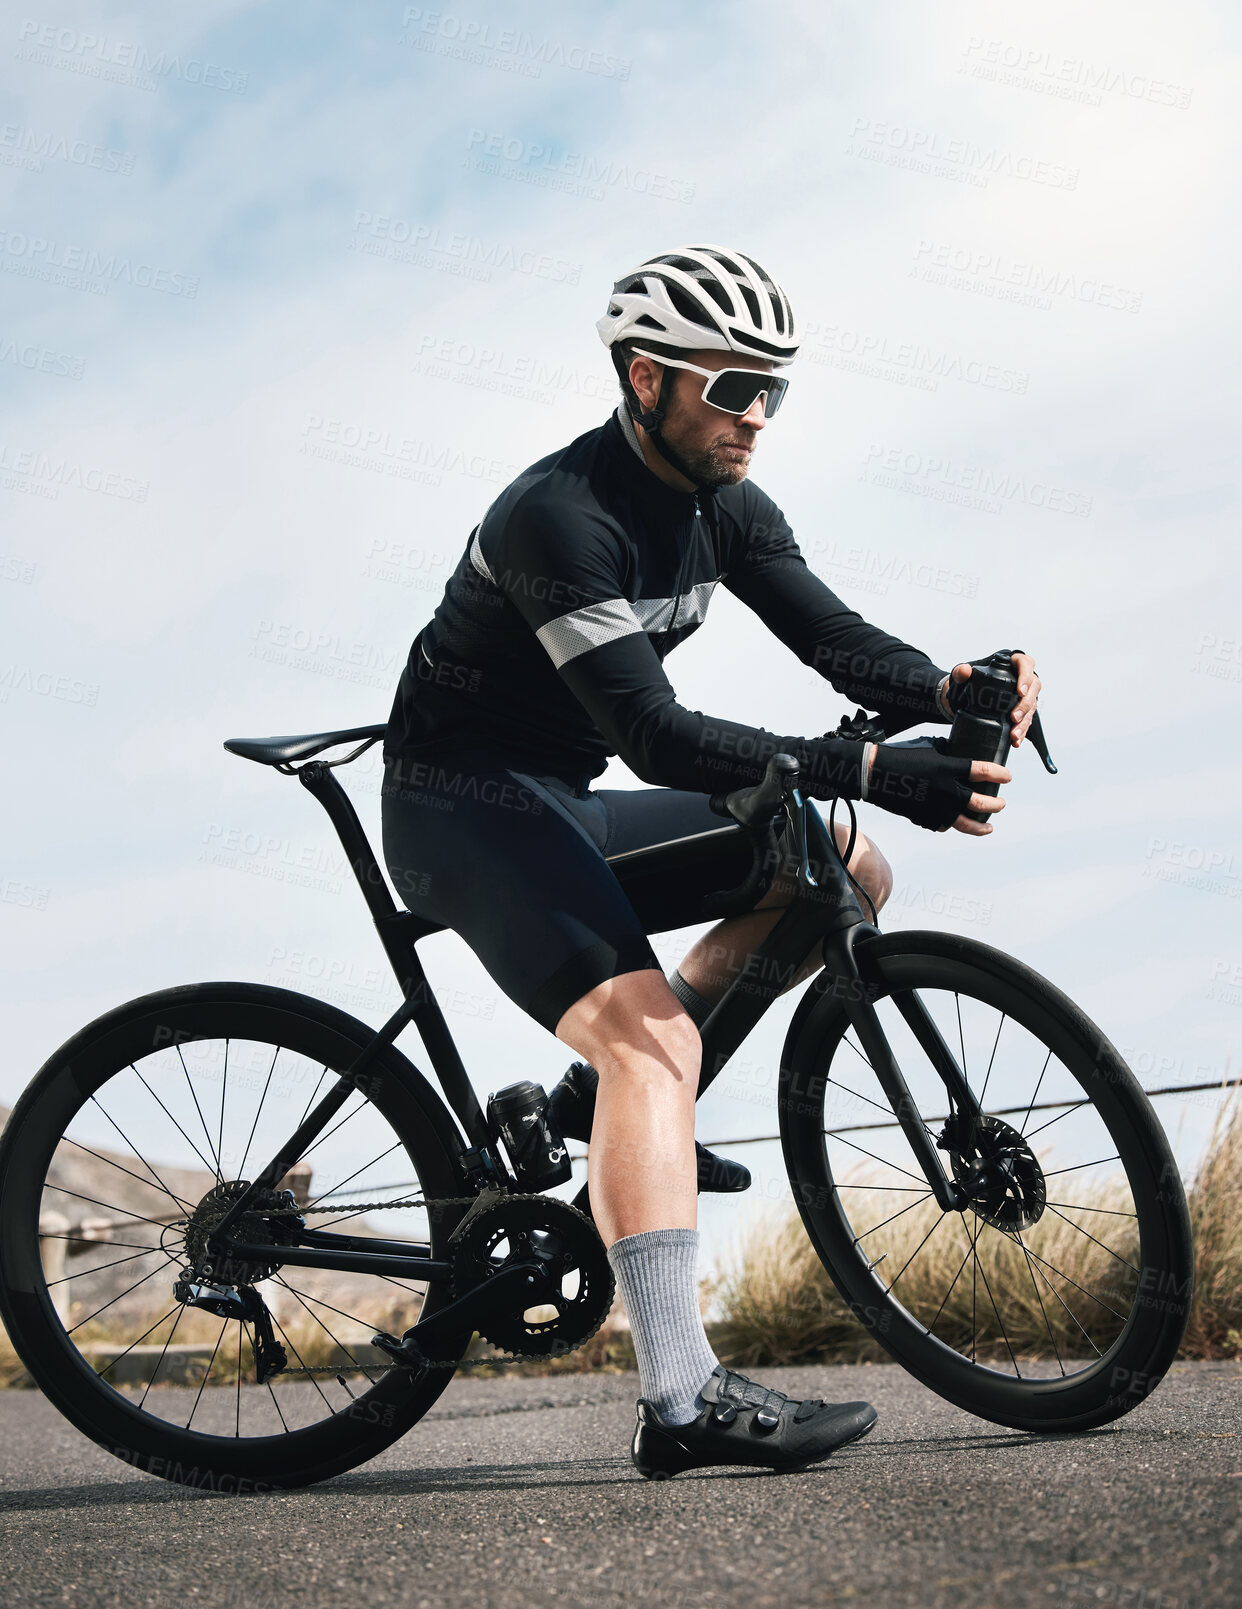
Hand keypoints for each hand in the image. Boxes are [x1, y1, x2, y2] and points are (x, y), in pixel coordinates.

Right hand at [864, 741, 1010, 834]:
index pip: (983, 772)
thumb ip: (947, 752)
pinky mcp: (924, 818)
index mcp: (949, 768)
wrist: (874, 774)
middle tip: (1001, 802)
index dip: (1000, 774)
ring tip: (990, 826)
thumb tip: (960, 752)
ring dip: (982, 826)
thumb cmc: (900, 754)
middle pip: (981, 803)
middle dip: (996, 804)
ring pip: (967, 823)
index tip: (1007, 777)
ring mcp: (936, 808)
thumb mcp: (928, 746)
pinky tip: (956, 823)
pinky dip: (951, 824)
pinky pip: (944, 825)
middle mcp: (946, 790)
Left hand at [946, 652, 1041, 746]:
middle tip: (1014, 717)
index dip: (1026, 677)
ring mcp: (1025, 694)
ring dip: (1024, 722)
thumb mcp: (962, 675)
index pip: (1025, 664)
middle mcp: (1023, 678)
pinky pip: (1027, 720)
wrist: (966, 695)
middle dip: (1026, 704)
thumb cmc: (970, 679)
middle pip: (1034, 688)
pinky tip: (1015, 740)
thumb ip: (960, 672)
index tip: (1019, 691)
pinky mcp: (1023, 709)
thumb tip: (964, 670)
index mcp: (1013, 663)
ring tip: (1014, 734)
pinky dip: (1022, 731)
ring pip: (1032, 706)